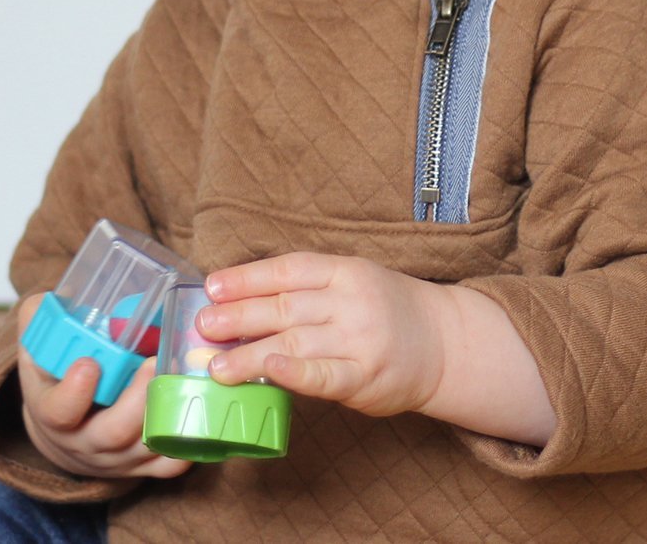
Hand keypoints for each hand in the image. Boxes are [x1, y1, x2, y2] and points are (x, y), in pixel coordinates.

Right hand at [16, 294, 190, 479]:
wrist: (64, 428)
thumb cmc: (54, 377)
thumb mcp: (38, 347)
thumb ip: (41, 318)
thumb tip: (52, 299)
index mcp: (53, 413)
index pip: (59, 412)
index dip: (74, 393)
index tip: (90, 364)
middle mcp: (84, 442)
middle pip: (112, 433)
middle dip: (136, 400)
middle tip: (154, 362)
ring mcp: (116, 458)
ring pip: (144, 447)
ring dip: (167, 414)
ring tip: (183, 377)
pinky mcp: (142, 465)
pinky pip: (168, 464)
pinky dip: (187, 442)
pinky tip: (197, 409)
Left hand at [196, 253, 447, 418]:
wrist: (443, 343)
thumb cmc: (385, 310)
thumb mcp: (351, 281)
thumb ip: (307, 289)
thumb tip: (241, 299)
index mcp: (344, 270)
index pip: (287, 270)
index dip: (247, 277)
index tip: (213, 285)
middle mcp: (350, 301)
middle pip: (283, 306)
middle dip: (238, 315)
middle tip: (202, 324)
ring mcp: (358, 340)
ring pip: (295, 343)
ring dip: (250, 355)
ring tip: (215, 364)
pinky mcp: (365, 377)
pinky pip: (323, 376)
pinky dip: (294, 374)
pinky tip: (268, 372)